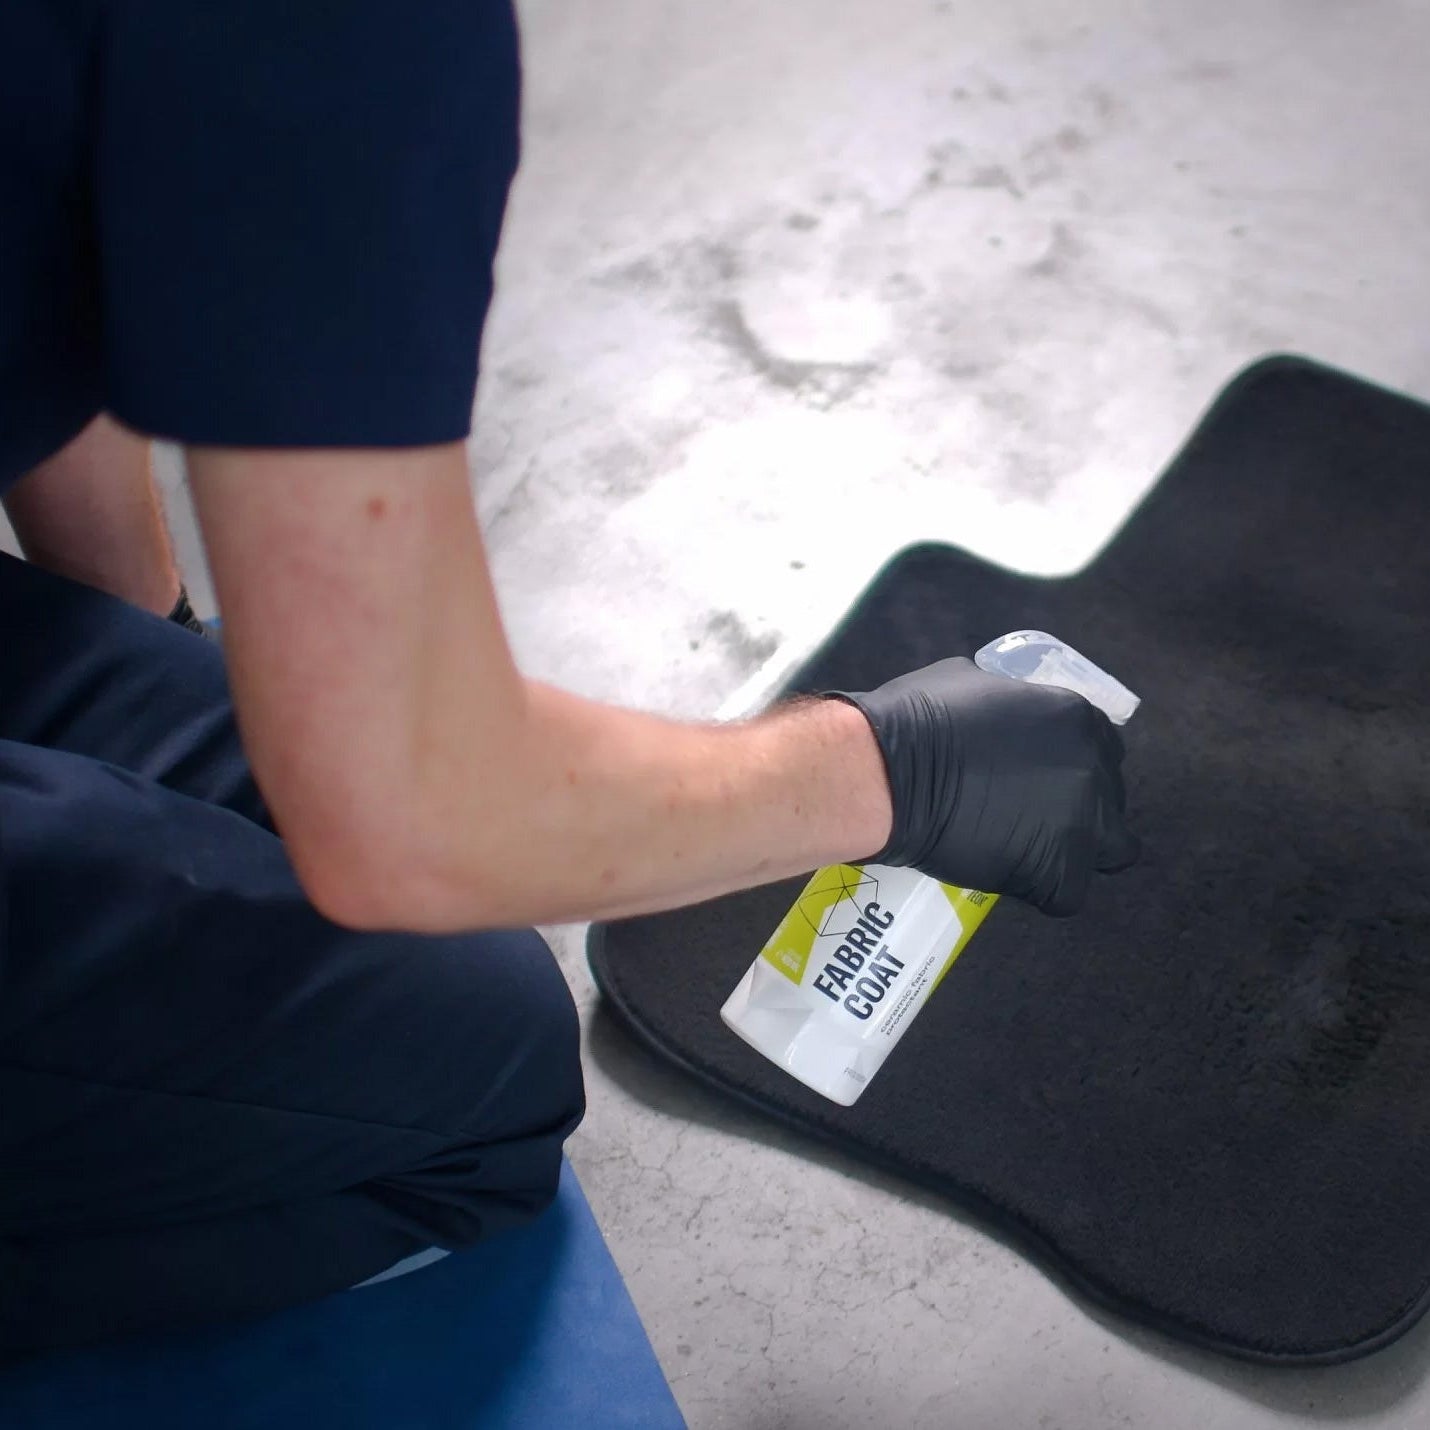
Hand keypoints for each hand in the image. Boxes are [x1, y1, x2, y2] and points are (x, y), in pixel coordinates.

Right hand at [831, 657, 1136, 914]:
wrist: (887, 777)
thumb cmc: (914, 723)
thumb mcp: (972, 682)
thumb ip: (1007, 702)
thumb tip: (1001, 712)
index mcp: (1076, 719)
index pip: (1102, 749)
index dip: (1073, 767)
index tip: (1044, 780)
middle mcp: (1092, 769)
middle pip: (1108, 800)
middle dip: (1077, 809)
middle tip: (1030, 817)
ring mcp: (1080, 825)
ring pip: (1108, 851)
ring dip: (1075, 852)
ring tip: (1029, 853)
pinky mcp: (1058, 873)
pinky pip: (1066, 893)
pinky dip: (1038, 890)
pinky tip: (1006, 875)